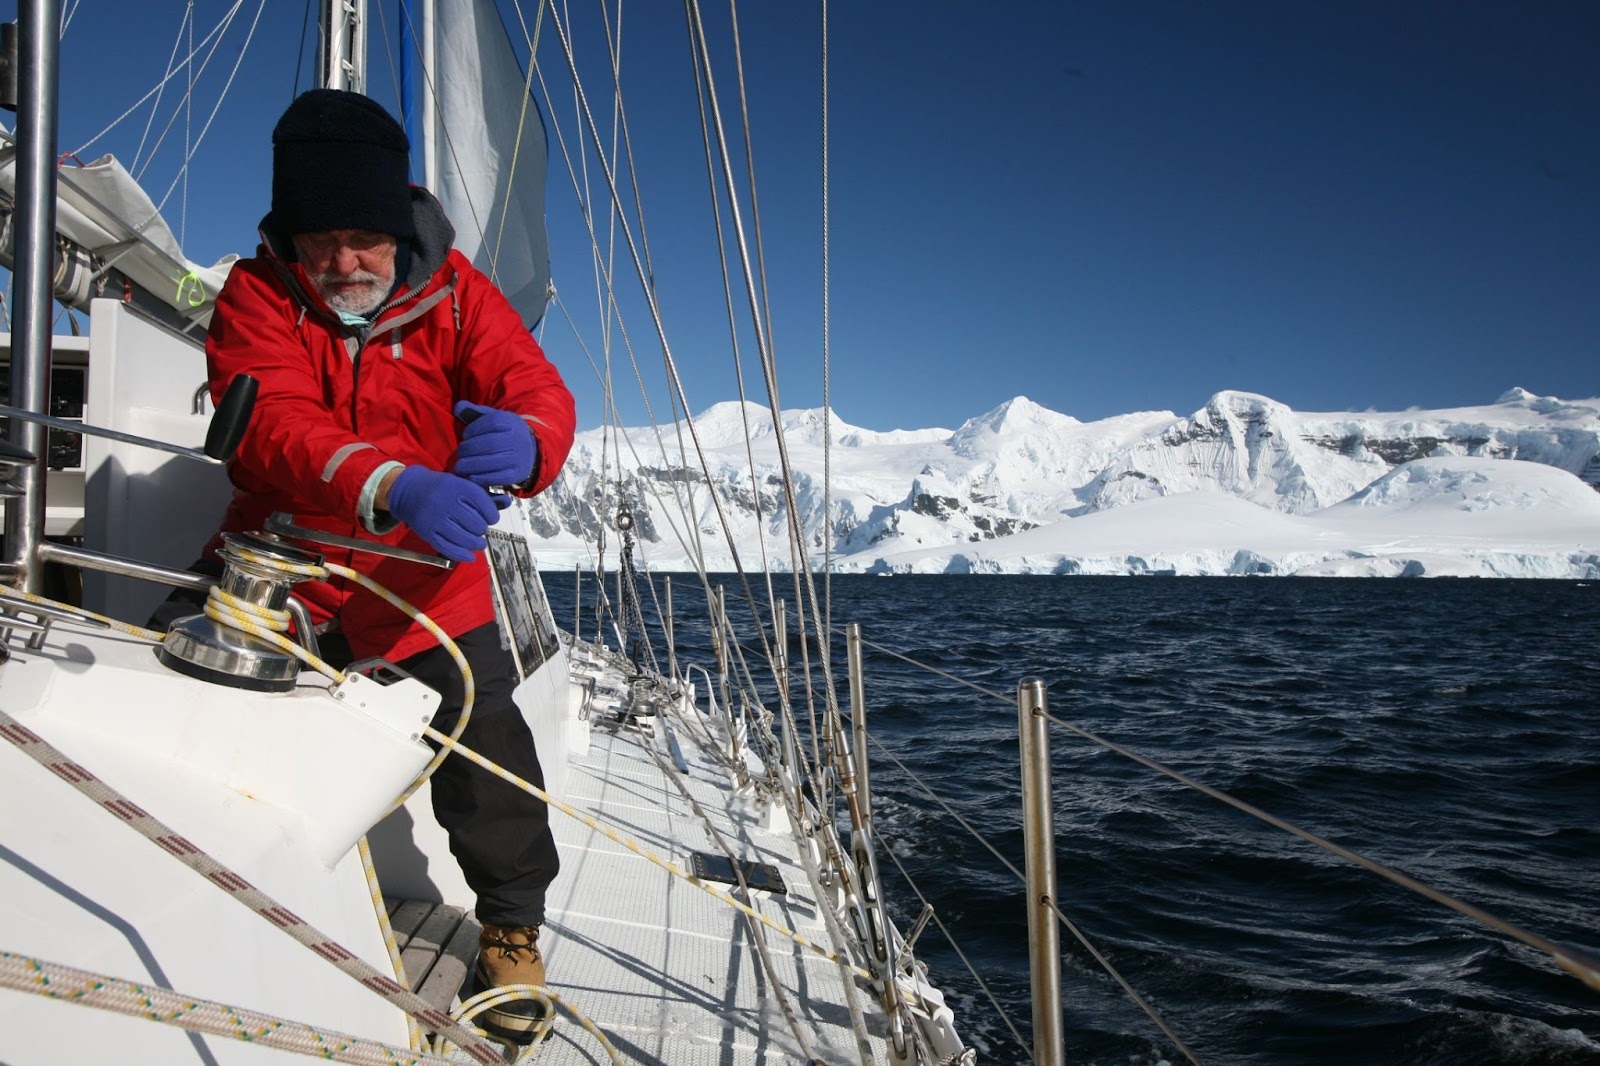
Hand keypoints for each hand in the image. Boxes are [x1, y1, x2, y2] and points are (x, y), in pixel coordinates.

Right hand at [385, 466, 501, 561]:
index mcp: (458, 487)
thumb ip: (484, 495)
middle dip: (482, 529)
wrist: (409, 491)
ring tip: (479, 543)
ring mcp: (436, 519)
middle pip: (476, 524)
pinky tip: (470, 556)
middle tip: (480, 529)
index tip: (491, 518)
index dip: (492, 515)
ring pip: (464, 538)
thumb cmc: (442, 487)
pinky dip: (462, 554)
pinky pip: (448, 548)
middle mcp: (447, 502)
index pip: (484, 505)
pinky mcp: (427, 532)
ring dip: (476, 544)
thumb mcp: (462, 484)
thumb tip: (508, 502)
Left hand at [453, 401, 537, 486]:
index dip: (474, 429)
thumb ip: (474, 412)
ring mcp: (519, 458)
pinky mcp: (517, 474)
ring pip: (493, 461)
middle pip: (490, 443)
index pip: (491, 423)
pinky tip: (470, 476)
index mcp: (511, 422)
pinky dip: (480, 478)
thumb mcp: (493, 419)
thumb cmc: (503, 433)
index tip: (465, 435)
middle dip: (470, 449)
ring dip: (471, 465)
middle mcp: (517, 440)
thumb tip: (458, 407)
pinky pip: (497, 478)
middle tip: (460, 453)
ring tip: (460, 466)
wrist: (529, 451)